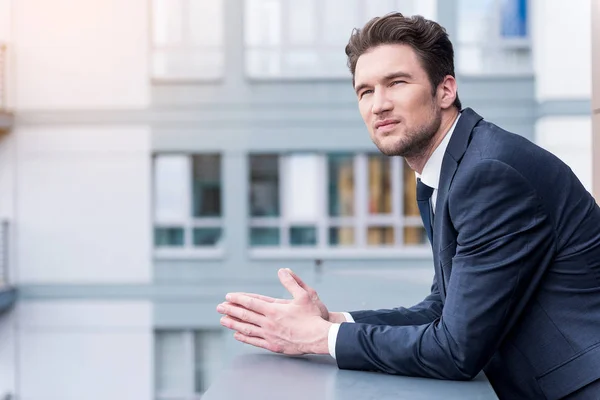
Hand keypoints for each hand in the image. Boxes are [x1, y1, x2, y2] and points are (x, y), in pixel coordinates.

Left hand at [216, 268, 331, 354]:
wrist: (320, 338)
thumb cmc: (313, 316)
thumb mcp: (305, 294)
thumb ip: (292, 282)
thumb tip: (282, 270)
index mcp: (274, 309)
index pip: (251, 302)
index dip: (238, 299)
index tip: (228, 297)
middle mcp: (269, 323)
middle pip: (245, 315)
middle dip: (231, 310)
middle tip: (219, 307)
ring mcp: (270, 335)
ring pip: (247, 329)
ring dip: (233, 324)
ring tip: (223, 320)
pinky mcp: (274, 345)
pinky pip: (255, 341)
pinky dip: (244, 337)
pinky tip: (237, 335)